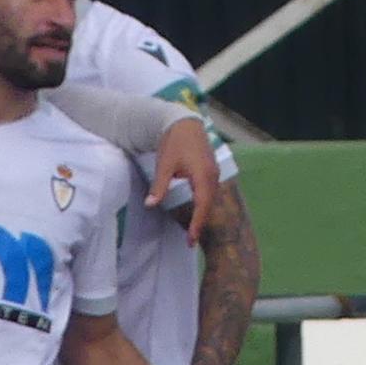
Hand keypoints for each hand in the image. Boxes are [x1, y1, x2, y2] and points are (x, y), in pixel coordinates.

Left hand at [147, 115, 221, 236]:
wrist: (185, 123)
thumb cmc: (174, 142)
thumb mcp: (164, 165)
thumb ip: (159, 187)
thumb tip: (150, 205)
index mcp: (203, 176)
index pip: (202, 206)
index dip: (197, 224)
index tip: (191, 240)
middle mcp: (213, 177)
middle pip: (209, 206)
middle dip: (200, 224)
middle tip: (190, 241)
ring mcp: (215, 174)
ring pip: (210, 200)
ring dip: (202, 215)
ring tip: (193, 230)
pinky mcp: (212, 172)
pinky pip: (210, 193)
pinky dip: (204, 205)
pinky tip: (197, 211)